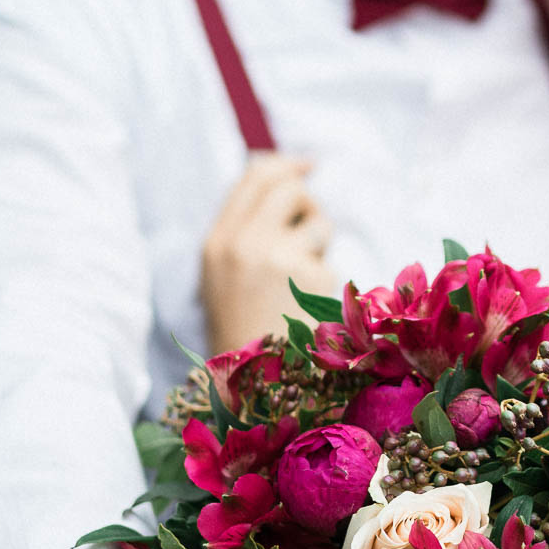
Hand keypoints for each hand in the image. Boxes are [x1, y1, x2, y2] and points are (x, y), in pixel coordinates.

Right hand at [202, 153, 333, 353]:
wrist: (253, 383)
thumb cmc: (244, 328)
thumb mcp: (225, 274)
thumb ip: (247, 229)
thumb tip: (284, 178)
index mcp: (217, 242)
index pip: (253, 177)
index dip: (285, 164)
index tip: (308, 165)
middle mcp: (243, 243)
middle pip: (289, 186)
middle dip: (307, 203)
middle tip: (309, 230)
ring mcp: (277, 259)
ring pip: (318, 222)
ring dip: (320, 245)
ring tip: (302, 282)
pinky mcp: (311, 277)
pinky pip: (330, 261)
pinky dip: (327, 281)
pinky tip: (309, 307)